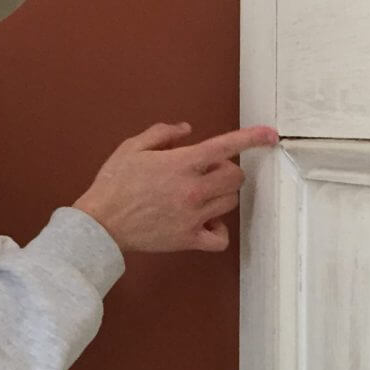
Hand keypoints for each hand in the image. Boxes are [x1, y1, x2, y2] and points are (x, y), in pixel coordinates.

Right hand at [72, 123, 278, 252]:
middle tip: (208, 171)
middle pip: (235, 177)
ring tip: (200, 195)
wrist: (100, 223)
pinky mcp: (188, 239)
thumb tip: (186, 129)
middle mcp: (192, 190)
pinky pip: (220, 238)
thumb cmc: (113, 184)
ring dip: (222, 195)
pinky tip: (206, 222)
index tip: (270, 135)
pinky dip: (219, 229)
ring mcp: (193, 216)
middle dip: (227, 170)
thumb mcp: (132, 147)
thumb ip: (162, 133)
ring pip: (230, 202)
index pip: (226, 146)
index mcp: (181, 163)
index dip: (252, 138)